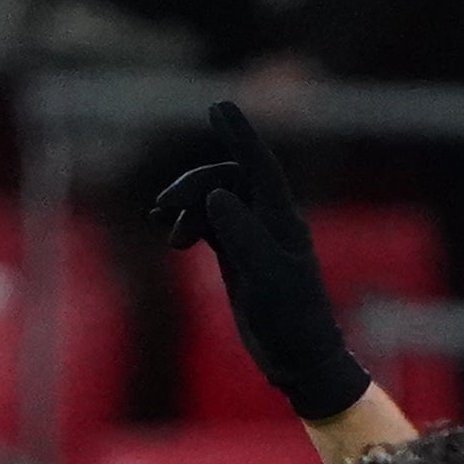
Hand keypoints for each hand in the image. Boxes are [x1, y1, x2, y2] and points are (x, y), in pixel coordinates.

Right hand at [150, 96, 370, 423]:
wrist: (299, 358)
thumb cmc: (292, 319)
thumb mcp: (266, 276)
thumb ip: (242, 234)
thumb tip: (217, 196)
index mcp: (282, 219)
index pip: (259, 166)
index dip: (239, 135)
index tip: (219, 105)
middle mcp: (268, 221)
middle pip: (225, 180)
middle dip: (192, 186)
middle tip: (164, 207)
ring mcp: (251, 237)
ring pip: (212, 201)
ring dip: (186, 206)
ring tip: (165, 227)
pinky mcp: (237, 256)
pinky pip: (207, 224)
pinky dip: (187, 223)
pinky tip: (170, 235)